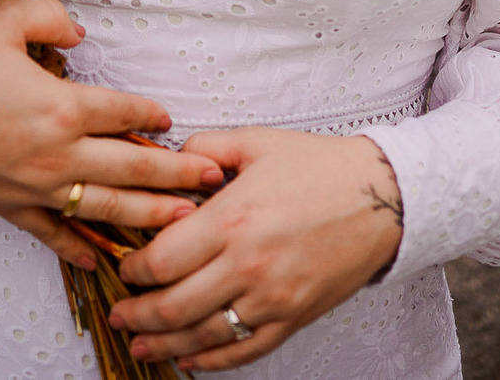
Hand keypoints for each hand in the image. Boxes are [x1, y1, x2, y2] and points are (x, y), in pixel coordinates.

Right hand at [0, 0, 224, 269]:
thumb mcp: (3, 21)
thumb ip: (51, 19)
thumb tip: (81, 31)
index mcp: (61, 105)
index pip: (123, 112)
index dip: (152, 116)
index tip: (173, 121)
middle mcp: (58, 153)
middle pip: (131, 167)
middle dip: (177, 175)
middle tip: (214, 180)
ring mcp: (37, 187)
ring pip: (106, 207)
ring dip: (150, 215)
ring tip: (186, 221)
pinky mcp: (12, 208)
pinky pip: (56, 235)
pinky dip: (84, 248)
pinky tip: (108, 257)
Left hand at [109, 128, 402, 370]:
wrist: (381, 197)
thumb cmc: (318, 166)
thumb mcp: (254, 142)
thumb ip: (205, 149)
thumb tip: (172, 164)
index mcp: (232, 219)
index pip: (163, 260)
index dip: (134, 270)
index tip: (122, 267)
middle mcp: (248, 265)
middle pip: (175, 307)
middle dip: (138, 315)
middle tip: (118, 313)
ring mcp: (272, 299)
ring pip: (205, 337)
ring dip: (165, 346)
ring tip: (140, 345)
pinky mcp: (294, 318)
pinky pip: (246, 350)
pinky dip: (213, 362)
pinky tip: (192, 361)